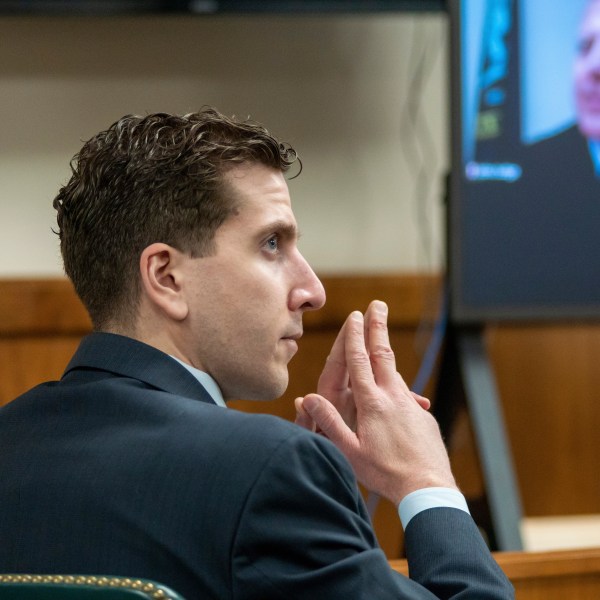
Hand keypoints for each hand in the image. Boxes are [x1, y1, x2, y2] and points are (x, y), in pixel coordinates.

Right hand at [295, 300, 456, 504]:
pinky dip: (397, 381)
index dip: (355, 336)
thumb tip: (306, 397)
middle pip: (383, 354)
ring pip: (395, 369)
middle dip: (378, 327)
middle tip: (377, 305)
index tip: (354, 316)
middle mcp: (392, 396)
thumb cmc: (385, 473)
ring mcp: (409, 405)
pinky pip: (406, 393)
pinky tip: (395, 386)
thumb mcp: (349, 452)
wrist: (428, 487)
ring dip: (387, 347)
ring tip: (382, 333)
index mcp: (371, 403)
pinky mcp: (422, 415)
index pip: (360, 361)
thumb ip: (328, 422)